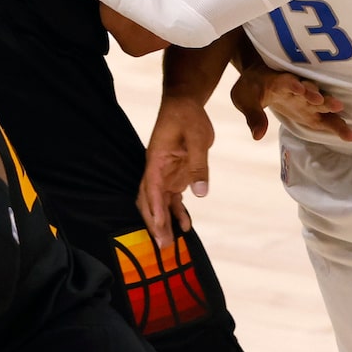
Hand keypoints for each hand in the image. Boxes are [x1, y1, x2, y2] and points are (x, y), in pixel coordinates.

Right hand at [140, 96, 213, 247]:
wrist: (184, 105)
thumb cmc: (187, 117)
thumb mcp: (197, 138)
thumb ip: (198, 166)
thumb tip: (201, 192)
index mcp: (157, 161)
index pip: (152, 189)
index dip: (154, 210)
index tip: (158, 228)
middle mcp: (157, 171)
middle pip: (150, 201)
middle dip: (155, 224)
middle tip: (162, 246)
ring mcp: (165, 174)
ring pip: (160, 203)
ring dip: (164, 222)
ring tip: (170, 244)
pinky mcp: (175, 175)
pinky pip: (173, 198)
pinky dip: (177, 212)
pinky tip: (185, 226)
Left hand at [229, 62, 351, 142]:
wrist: (261, 76)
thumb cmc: (252, 87)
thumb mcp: (244, 99)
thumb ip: (253, 116)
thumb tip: (257, 136)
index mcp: (279, 81)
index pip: (287, 82)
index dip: (295, 85)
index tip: (303, 90)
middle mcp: (298, 88)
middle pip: (311, 91)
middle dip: (320, 97)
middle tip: (334, 103)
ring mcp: (308, 99)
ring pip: (322, 103)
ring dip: (331, 106)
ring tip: (342, 112)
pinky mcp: (312, 110)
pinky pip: (326, 118)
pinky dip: (337, 126)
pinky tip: (351, 136)